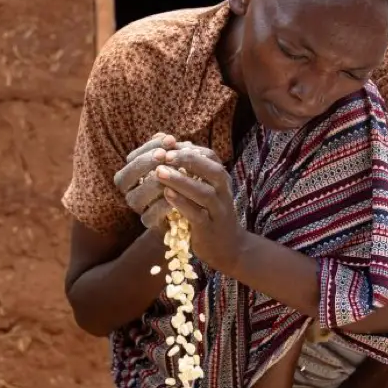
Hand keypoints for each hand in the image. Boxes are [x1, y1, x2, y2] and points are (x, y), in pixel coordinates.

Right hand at [113, 134, 214, 232]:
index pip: (132, 157)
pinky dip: (163, 205)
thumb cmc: (178, 179)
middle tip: (166, 155)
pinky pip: (150, 216)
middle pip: (127, 176)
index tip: (171, 139)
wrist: (188, 208)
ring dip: (156, 184)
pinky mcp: (148, 222)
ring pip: (137, 196)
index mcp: (130, 173)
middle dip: (147, 163)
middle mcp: (128, 191)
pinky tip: (178, 194)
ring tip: (175, 174)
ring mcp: (137, 208)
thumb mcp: (174, 161)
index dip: (150, 146)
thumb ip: (168, 149)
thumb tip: (164, 136)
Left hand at [155, 146, 244, 272]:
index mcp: (221, 179)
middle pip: (213, 171)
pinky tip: (167, 195)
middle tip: (164, 155)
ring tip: (159, 172)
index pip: (210, 156)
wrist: (228, 247)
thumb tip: (164, 139)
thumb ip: (186, 166)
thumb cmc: (208, 212)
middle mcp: (224, 192)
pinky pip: (197, 214)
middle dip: (188, 160)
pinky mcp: (209, 229)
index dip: (189, 148)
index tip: (168, 143)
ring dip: (181, 181)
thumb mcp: (201, 187)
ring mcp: (218, 211)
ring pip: (204, 193)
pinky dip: (182, 203)